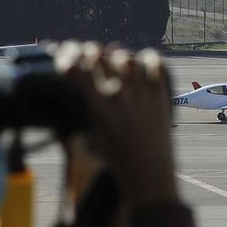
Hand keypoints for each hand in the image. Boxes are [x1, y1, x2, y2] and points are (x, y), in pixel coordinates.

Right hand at [58, 43, 178, 206]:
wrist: (149, 174)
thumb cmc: (118, 161)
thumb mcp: (92, 138)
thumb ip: (82, 116)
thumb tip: (68, 108)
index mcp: (96, 107)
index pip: (74, 69)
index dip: (67, 56)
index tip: (67, 57)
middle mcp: (116, 95)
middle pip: (97, 56)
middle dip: (90, 52)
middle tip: (91, 55)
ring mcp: (139, 93)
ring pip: (123, 56)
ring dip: (116, 55)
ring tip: (116, 61)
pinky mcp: (159, 95)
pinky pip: (155, 63)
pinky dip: (147, 58)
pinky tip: (143, 64)